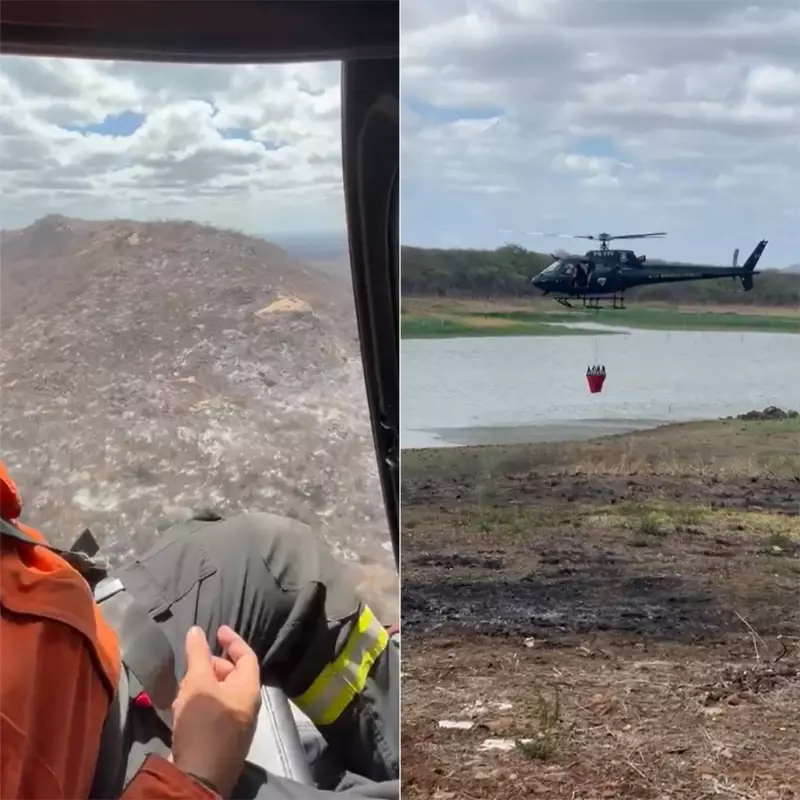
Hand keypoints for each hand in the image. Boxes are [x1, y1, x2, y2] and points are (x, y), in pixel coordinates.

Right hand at [170, 625, 260, 796]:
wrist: (198, 776)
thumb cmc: (203, 723)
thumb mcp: (198, 683)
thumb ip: (197, 655)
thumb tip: (196, 631)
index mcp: (249, 689)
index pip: (247, 656)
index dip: (232, 640)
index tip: (217, 630)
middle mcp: (248, 706)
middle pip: (234, 675)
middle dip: (213, 664)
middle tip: (192, 662)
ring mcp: (237, 726)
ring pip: (221, 695)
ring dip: (203, 685)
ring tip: (183, 685)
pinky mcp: (222, 741)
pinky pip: (214, 713)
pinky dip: (201, 704)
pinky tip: (181, 708)